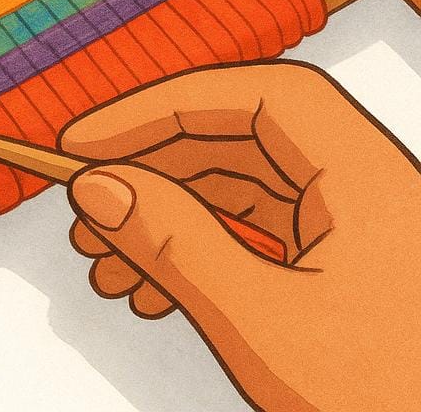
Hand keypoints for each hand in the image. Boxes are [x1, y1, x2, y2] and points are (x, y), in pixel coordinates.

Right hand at [60, 61, 420, 411]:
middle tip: (88, 202)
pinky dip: (198, 254)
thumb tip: (98, 187)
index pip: (253, 97)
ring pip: (241, 193)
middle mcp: (366, 188)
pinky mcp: (344, 274)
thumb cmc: (395, 404)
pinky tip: (149, 291)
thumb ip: (175, 244)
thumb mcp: (266, 324)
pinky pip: (256, 239)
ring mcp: (357, 234)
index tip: (91, 141)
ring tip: (105, 263)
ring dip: (166, 218)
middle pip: (240, 141)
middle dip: (154, 170)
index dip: (162, 108)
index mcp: (367, 176)